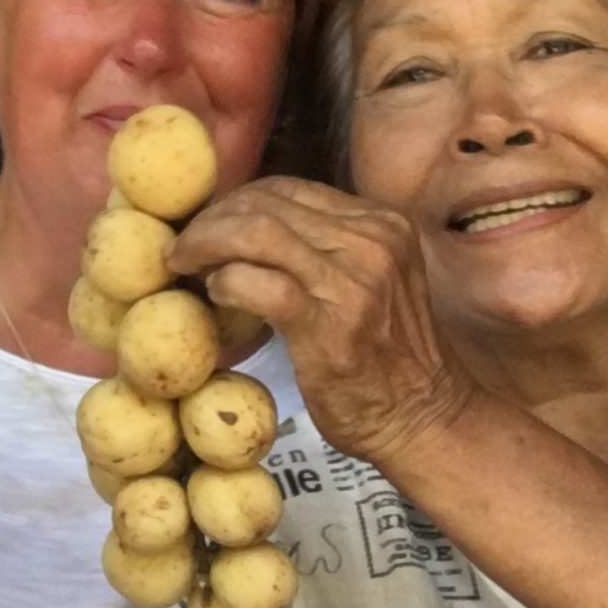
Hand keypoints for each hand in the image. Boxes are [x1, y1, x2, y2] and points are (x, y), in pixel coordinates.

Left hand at [171, 177, 475, 471]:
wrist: (425, 418)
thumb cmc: (389, 357)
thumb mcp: (371, 281)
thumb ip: (325, 250)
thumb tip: (247, 231)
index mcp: (381, 224)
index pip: (289, 189)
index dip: (236, 202)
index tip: (208, 224)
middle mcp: (371, 242)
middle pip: (267, 205)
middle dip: (212, 219)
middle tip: (182, 244)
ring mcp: (352, 282)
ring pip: (257, 234)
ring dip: (206, 244)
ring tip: (183, 262)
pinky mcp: (328, 325)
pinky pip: (258, 283)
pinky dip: (226, 282)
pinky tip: (214, 293)